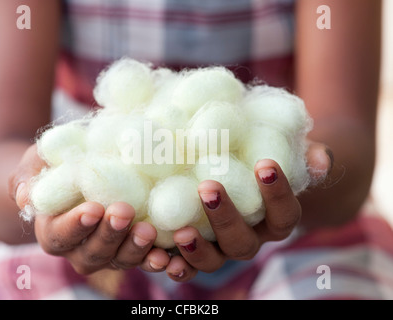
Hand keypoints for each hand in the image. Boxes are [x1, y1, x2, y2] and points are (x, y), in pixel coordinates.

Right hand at [8, 144, 169, 274]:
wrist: (78, 170)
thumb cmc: (54, 165)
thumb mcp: (36, 162)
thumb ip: (27, 177)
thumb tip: (24, 197)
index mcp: (54, 231)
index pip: (60, 236)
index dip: (75, 226)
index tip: (93, 208)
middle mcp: (81, 248)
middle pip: (93, 253)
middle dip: (110, 236)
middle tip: (124, 212)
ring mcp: (110, 250)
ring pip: (121, 260)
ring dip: (136, 249)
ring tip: (149, 231)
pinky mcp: (134, 246)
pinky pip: (146, 259)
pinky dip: (159, 259)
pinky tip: (171, 253)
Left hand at [163, 141, 332, 281]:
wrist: (249, 179)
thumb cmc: (268, 163)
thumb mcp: (290, 154)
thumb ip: (306, 156)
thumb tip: (320, 158)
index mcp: (275, 221)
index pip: (284, 214)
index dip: (277, 194)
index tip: (265, 164)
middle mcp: (250, 239)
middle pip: (242, 241)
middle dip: (226, 218)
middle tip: (208, 186)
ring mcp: (222, 247)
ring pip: (215, 260)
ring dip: (198, 249)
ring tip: (182, 230)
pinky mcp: (197, 248)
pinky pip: (187, 264)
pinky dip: (175, 264)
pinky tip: (160, 255)